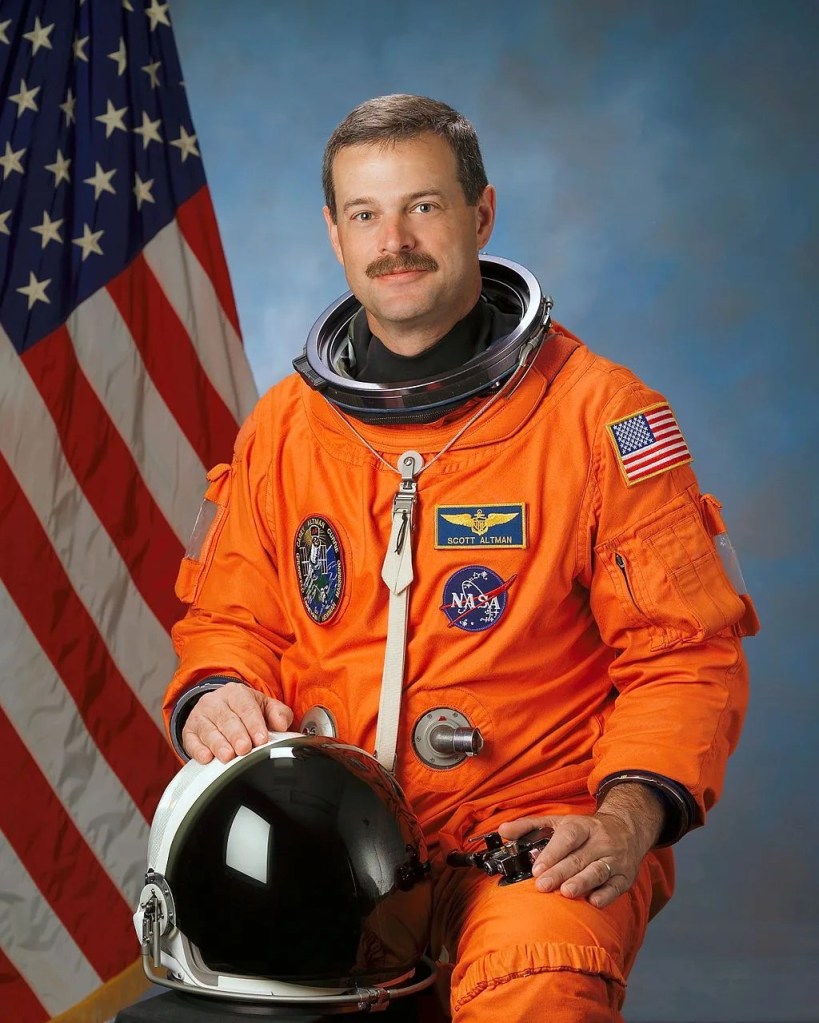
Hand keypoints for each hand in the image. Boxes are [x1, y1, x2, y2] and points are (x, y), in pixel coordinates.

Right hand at [182, 681, 293, 764]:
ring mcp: (200, 716)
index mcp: (236, 692)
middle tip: (244, 749)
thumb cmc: (245, 710)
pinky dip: (198, 750)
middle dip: (236, 735)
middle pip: (226, 719)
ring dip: (218, 744)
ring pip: (208, 730)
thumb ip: (278, 713)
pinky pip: (191, 740)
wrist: (219, 708)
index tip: (261, 739)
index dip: (254, 724)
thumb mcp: (265, 707)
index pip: (246, 707)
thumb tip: (281, 724)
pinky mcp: (189, 731)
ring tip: (227, 756)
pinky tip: (206, 758)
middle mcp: (215, 701)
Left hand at [497, 783, 664, 908]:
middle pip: (578, 858)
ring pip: (597, 871)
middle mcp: (600, 841)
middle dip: (560, 873)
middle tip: (542, 886)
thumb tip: (502, 831)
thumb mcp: (558, 822)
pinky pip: (616, 886)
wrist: (627, 827)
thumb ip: (529, 826)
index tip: (537, 868)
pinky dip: (606, 894)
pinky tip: (594, 901)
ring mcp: (614, 859)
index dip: (552, 853)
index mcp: (582, 826)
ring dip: (582, 882)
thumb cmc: (585, 829)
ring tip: (566, 893)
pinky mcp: (625, 876)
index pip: (567, 837)